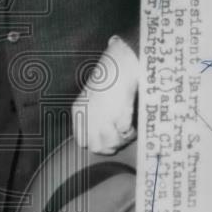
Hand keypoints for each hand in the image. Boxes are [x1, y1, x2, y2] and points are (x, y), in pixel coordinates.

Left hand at [73, 36, 137, 154]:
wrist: (120, 64)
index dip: (97, 142)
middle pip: (96, 147)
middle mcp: (87, 117)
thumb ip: (94, 116)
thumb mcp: (94, 99)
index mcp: (79, 111)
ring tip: (128, 129)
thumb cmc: (110, 78)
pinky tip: (132, 123)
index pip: (82, 141)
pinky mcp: (116, 115)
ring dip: (122, 140)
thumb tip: (103, 140)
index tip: (109, 137)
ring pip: (110, 145)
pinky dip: (131, 131)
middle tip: (121, 135)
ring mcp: (101, 118)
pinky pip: (124, 134)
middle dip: (111, 145)